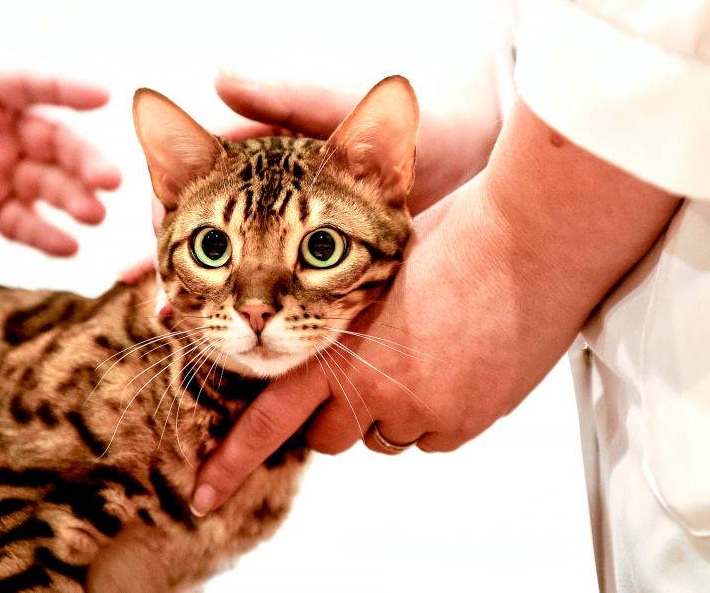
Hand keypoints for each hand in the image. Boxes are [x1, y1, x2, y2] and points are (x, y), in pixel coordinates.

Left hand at [0, 13, 119, 255]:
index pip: (30, 83)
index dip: (66, 88)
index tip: (104, 95)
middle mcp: (4, 128)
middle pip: (55, 140)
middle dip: (85, 159)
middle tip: (111, 179)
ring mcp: (2, 170)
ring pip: (48, 183)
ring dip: (74, 197)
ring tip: (95, 214)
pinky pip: (22, 222)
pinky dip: (45, 235)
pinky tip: (68, 247)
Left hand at [188, 99, 680, 515]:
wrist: (528, 242)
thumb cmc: (450, 239)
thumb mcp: (371, 275)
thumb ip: (340, 323)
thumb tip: (327, 355)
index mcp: (335, 348)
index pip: (269, 418)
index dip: (232, 461)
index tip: (203, 493)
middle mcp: (370, 389)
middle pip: (326, 440)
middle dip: (334, 420)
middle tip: (363, 378)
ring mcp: (419, 411)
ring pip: (385, 439)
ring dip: (392, 413)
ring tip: (426, 353)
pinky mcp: (465, 422)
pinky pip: (434, 437)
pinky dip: (440, 414)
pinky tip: (460, 364)